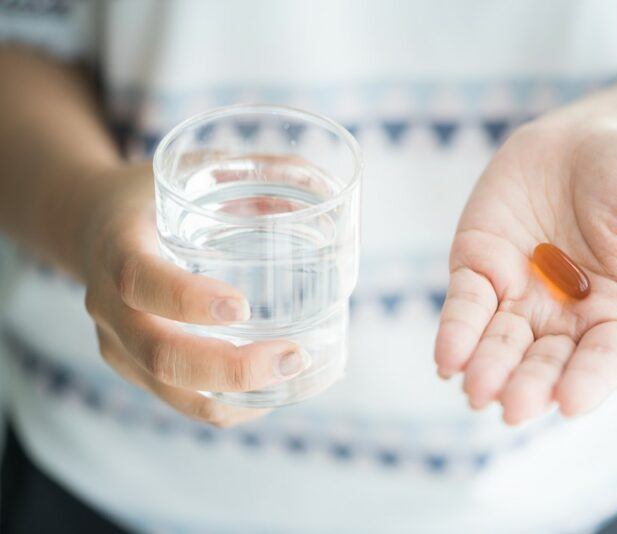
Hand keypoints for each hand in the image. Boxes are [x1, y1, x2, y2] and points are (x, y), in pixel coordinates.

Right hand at [81, 164, 307, 426]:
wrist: (90, 228)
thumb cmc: (152, 197)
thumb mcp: (190, 170)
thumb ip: (255, 173)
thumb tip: (329, 188)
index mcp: (117, 248)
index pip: (140, 281)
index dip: (187, 299)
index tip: (243, 306)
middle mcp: (109, 306)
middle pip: (160, 357)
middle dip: (231, 368)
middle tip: (295, 355)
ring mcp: (119, 345)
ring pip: (175, 393)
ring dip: (240, 396)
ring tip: (299, 373)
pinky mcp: (136, 369)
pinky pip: (183, 402)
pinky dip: (232, 405)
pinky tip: (276, 391)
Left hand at [434, 118, 616, 424]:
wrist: (592, 135)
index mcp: (616, 317)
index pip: (601, 359)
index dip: (586, 382)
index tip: (569, 403)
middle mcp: (562, 317)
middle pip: (543, 359)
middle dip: (527, 384)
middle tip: (512, 409)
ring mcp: (517, 294)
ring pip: (498, 340)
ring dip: (486, 367)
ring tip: (477, 390)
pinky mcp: (479, 266)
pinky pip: (465, 304)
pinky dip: (455, 331)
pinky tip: (447, 359)